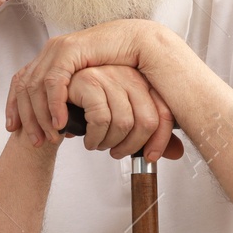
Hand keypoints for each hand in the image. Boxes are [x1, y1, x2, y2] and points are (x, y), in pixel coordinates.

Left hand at [6, 20, 168, 145]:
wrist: (138, 39)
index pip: (21, 81)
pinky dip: (54, 104)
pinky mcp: (70, 49)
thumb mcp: (89, 85)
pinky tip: (60, 122)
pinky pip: (54, 80)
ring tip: (50, 137)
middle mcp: (51, 50)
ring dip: (40, 115)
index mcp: (51, 56)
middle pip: (24, 85)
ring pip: (35, 86)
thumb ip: (74, 98)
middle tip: (34, 141)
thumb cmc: (118, 64)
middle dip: (25, 116)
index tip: (13, 128)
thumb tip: (65, 124)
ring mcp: (58, 48)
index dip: (14, 105)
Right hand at [66, 65, 185, 161]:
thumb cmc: (91, 110)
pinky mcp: (88, 80)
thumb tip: (177, 153)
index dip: (160, 141)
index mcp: (144, 82)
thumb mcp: (125, 123)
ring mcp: (109, 75)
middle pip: (147, 122)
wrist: (55, 101)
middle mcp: (130, 75)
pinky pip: (101, 119)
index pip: (165, 114)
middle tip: (115, 152)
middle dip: (131, 147)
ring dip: (108, 144)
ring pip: (123, 123)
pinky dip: (94, 138)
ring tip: (97, 144)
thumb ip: (152, 137)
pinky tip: (87, 139)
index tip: (149, 157)